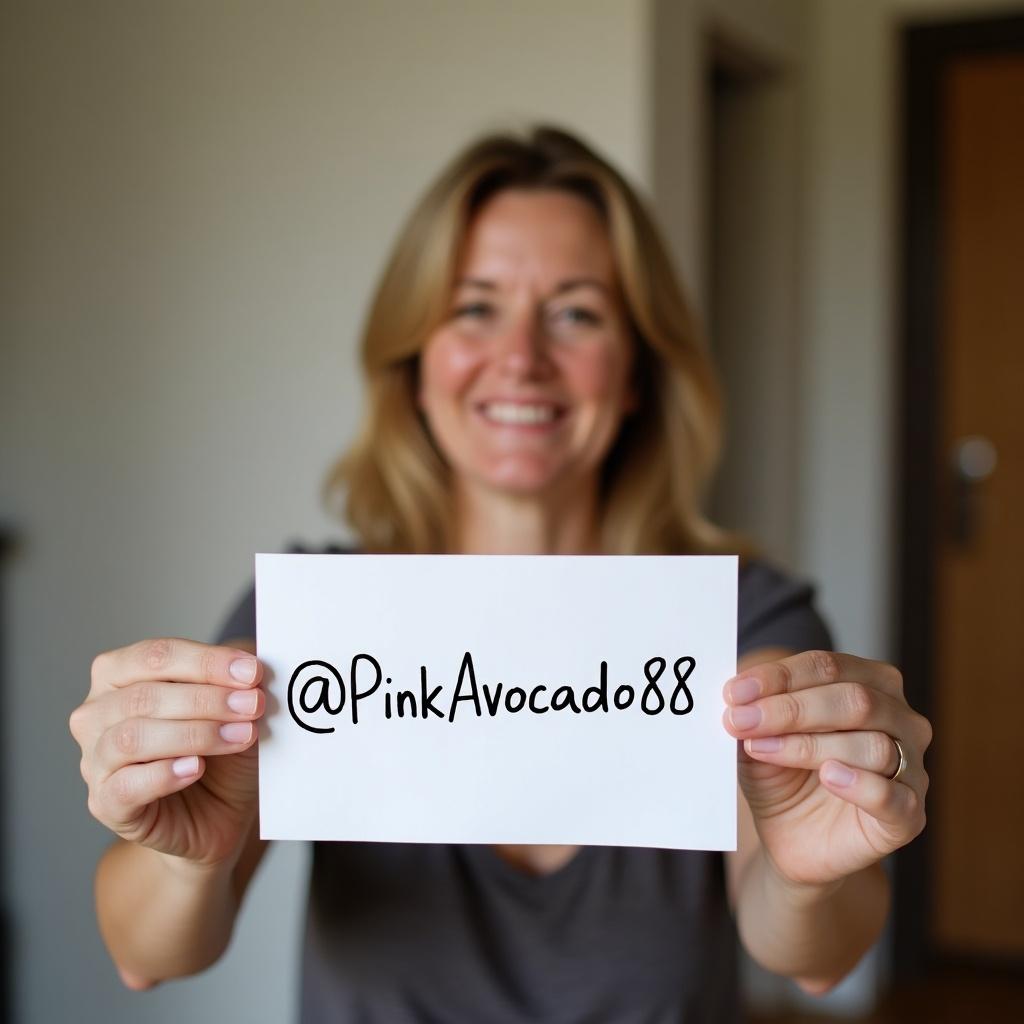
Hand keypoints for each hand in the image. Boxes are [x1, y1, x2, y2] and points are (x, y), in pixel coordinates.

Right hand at [70, 638, 264, 867]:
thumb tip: (253, 662)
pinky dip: (164, 774)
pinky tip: (197, 767)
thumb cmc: (221, 751)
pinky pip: (125, 786)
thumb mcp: (235, 708)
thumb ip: (238, 681)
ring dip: (195, 734)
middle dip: (207, 699)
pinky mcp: (106, 805)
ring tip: (241, 736)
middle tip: (253, 705)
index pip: (155, 656)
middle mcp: (96, 714)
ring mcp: (95, 760)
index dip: (206, 661)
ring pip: (132, 738)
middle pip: (144, 696)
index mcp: (118, 674)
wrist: (219, 812)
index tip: (252, 672)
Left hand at [722, 651, 931, 888]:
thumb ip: (754, 712)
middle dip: (791, 708)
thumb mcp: (759, 736)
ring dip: (808, 745)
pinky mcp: (908, 816)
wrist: (791, 837)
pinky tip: (829, 777)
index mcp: (870, 683)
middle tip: (741, 720)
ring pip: (872, 744)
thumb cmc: (783, 775)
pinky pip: (894, 796)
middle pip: (855, 699)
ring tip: (761, 749)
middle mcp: (900, 719)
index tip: (734, 692)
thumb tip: (737, 696)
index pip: (828, 666)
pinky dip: (860, 783)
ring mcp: (911, 767)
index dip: (780, 676)